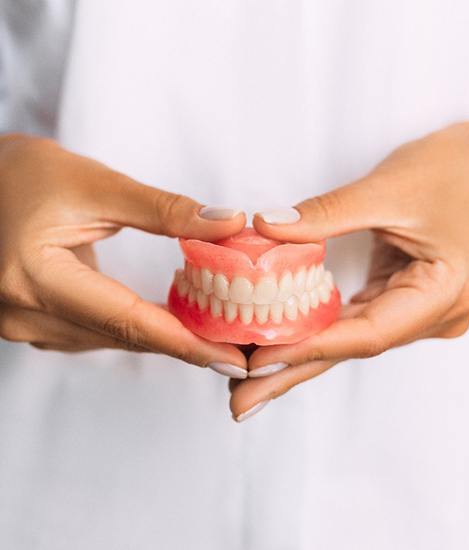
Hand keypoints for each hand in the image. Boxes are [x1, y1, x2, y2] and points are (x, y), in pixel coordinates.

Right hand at [0, 134, 246, 371]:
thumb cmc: (27, 174)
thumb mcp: (97, 184)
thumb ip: (165, 209)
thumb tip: (228, 225)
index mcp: (35, 277)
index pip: (127, 319)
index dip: (185, 342)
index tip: (233, 357)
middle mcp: (24, 314)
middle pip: (122, 336)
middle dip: (184, 344)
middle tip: (237, 349)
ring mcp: (23, 324)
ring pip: (111, 339)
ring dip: (161, 337)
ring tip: (213, 334)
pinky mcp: (31, 322)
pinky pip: (95, 333)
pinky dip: (134, 328)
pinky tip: (166, 321)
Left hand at [229, 121, 468, 420]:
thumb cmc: (441, 172)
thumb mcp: (382, 188)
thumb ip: (324, 213)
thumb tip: (266, 228)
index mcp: (443, 291)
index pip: (368, 332)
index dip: (310, 347)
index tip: (257, 361)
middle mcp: (433, 314)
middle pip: (352, 348)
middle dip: (293, 373)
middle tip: (241, 402)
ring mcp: (416, 312)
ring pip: (347, 342)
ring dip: (297, 359)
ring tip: (249, 382)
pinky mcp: (398, 302)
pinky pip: (349, 324)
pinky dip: (312, 334)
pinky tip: (278, 346)